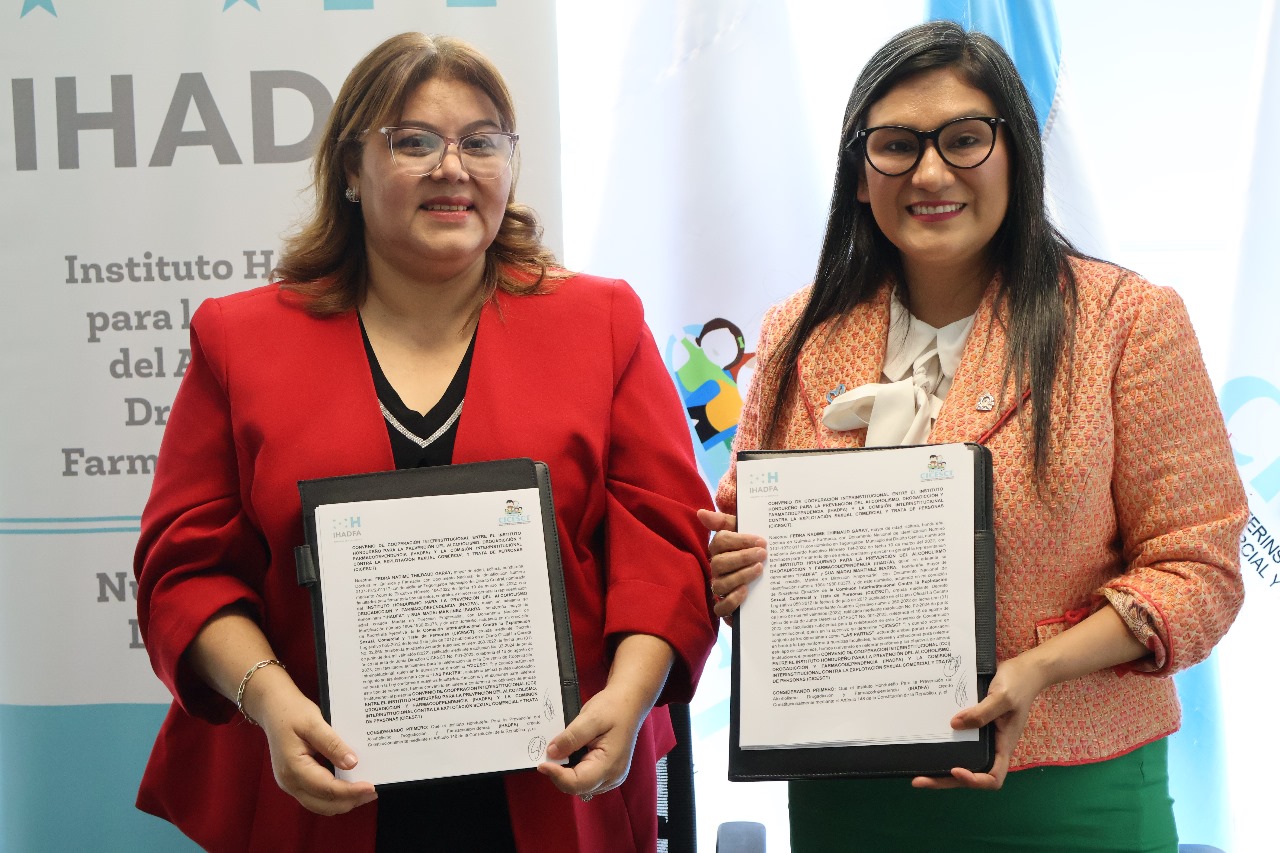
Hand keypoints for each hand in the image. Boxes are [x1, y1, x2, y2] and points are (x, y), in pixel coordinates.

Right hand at [253, 678, 377, 814]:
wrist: (273, 707)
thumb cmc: (292, 712)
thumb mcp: (314, 723)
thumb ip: (332, 744)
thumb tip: (352, 763)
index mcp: (294, 768)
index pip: (327, 788)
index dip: (351, 791)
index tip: (371, 788)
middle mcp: (290, 782)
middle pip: (323, 804)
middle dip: (349, 801)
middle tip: (373, 791)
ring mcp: (290, 784)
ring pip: (319, 805)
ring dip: (342, 802)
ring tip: (364, 791)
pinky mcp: (294, 781)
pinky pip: (315, 797)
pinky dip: (333, 796)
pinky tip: (348, 786)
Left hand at [536, 683, 648, 798]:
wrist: (629, 703)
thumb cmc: (613, 708)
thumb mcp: (590, 717)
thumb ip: (571, 737)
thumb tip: (551, 754)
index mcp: (609, 765)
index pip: (577, 783)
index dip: (557, 776)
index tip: (542, 763)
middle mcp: (612, 777)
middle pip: (577, 787)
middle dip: (559, 774)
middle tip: (546, 757)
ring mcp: (611, 777)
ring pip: (580, 785)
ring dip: (565, 774)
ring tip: (557, 755)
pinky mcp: (608, 772)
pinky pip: (586, 778)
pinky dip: (573, 770)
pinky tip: (568, 756)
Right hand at [697, 508, 765, 621]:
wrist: (768, 569)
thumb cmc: (752, 547)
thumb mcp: (742, 531)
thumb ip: (724, 521)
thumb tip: (701, 513)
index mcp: (719, 549)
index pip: (721, 542)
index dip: (740, 541)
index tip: (760, 540)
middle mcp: (716, 568)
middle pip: (719, 563)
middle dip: (742, 558)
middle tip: (763, 554)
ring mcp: (720, 587)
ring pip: (721, 584)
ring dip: (741, 576)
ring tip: (759, 569)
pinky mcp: (725, 606)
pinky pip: (721, 608)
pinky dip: (732, 601)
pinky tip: (746, 591)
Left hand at [911, 653, 1046, 790]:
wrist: (1025, 670)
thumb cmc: (1018, 683)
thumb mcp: (1002, 697)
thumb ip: (981, 712)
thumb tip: (954, 725)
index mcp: (1004, 745)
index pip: (993, 777)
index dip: (975, 780)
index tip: (955, 769)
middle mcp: (993, 746)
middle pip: (972, 774)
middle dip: (946, 780)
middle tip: (918, 780)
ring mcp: (985, 737)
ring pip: (964, 759)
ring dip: (942, 767)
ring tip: (917, 769)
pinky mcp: (977, 725)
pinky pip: (961, 740)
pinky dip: (946, 745)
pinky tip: (928, 739)